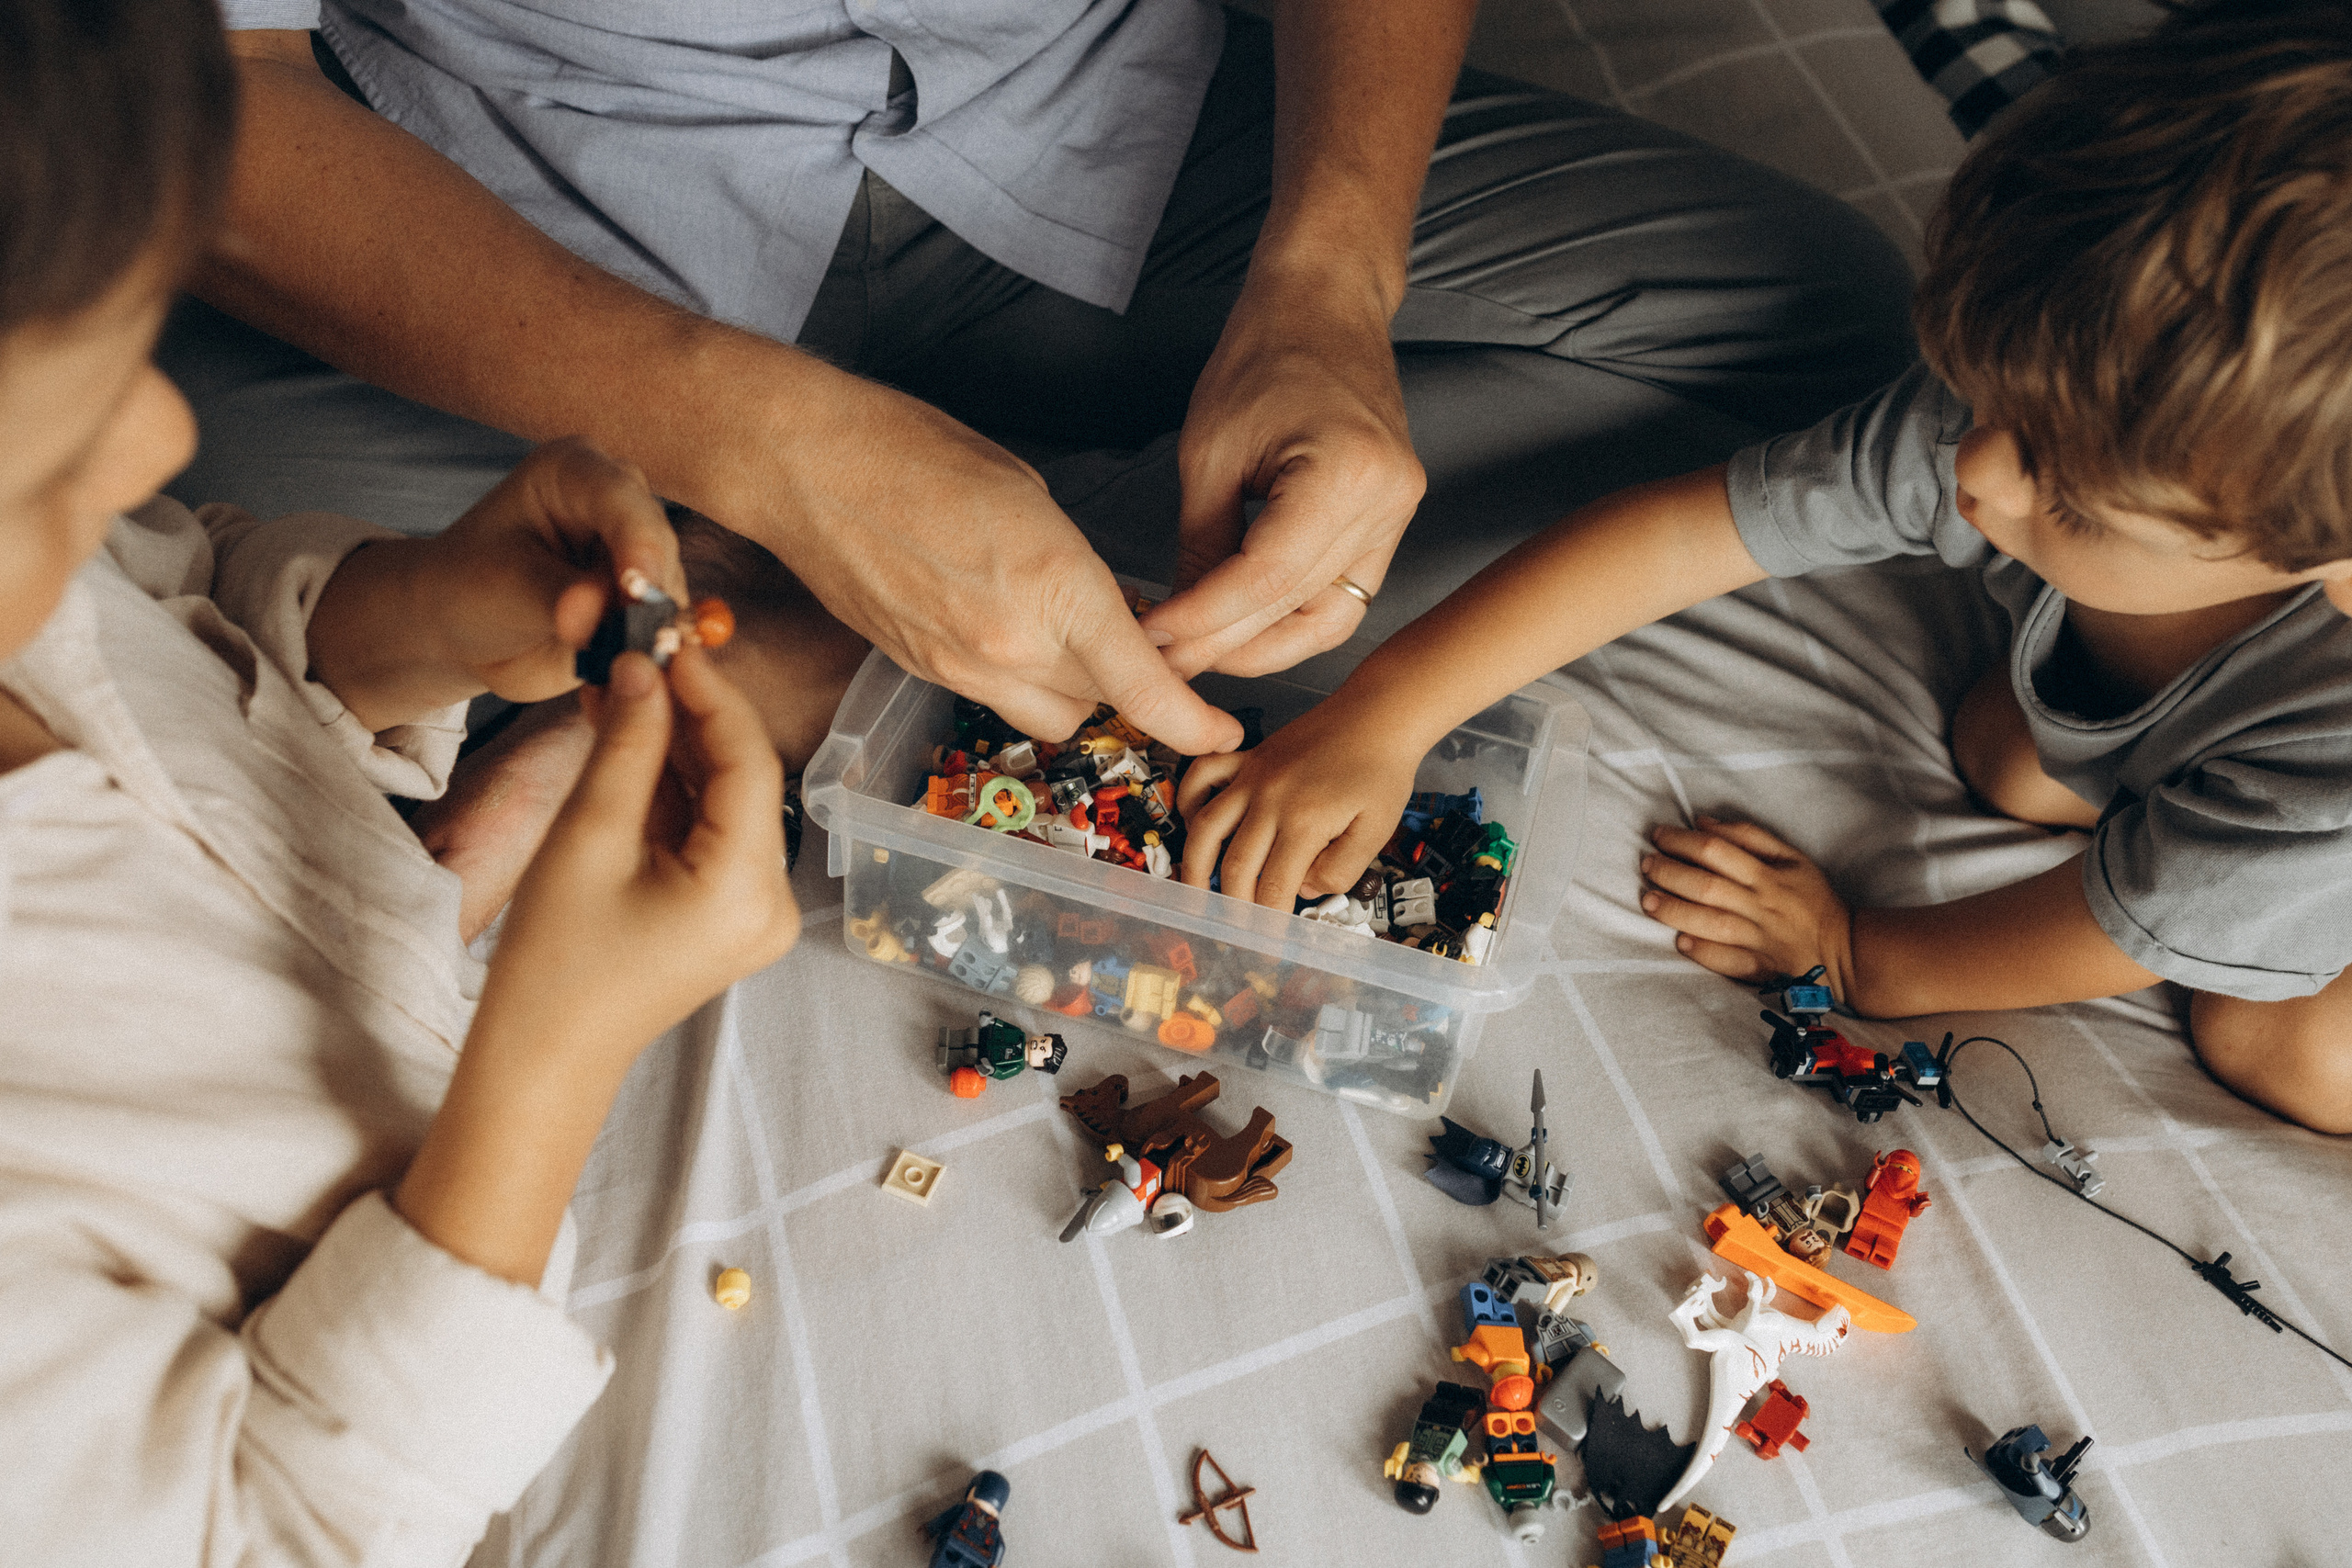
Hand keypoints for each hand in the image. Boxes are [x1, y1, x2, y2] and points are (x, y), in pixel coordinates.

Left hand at [308, 438, 687, 730]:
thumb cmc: (470, 589)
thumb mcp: (503, 587)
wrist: (464, 629)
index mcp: (576, 471)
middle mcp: (619, 503)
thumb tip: (600, 614)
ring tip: (603, 656)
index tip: (640, 589)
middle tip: (624, 639)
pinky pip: (668, 627)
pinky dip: (650, 649)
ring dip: (648, 630)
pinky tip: (617, 664)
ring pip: (670, 591)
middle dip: (646, 595)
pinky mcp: (649, 599)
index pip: (622, 498)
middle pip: (658, 545)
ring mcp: (638, 552)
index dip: (639, 543)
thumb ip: (558, 598)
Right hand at [478, 644, 799, 1056]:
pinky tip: (630, 739)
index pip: (747, 762)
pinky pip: (710, 832)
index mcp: (748, 888)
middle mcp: (772, 901)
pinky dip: (672, 790)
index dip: (709, 693)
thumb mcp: (587, 837)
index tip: (667, 641)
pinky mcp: (729, 913)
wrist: (546, 1058)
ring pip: (723, 801)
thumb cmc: (555, 964)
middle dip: (689, 715)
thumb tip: (644, 669)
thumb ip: (628, 746)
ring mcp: (755, 911)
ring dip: (675, 746)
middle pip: (740, 779)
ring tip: (621, 686)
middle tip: (639, 653)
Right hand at [742, 375, 1241, 754]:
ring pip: (1047, 713)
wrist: (801, 466)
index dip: (1193, 723)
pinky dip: (1014, 675)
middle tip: (1128, 635)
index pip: (1143, 687)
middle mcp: (1008, 646)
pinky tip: (999, 621)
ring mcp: (958, 668)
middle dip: (1124, 682)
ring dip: (1070, 686)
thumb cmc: (911, 450)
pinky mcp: (919, 672)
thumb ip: (1076, 567)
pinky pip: (991, 697)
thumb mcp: (1028, 493)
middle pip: (1101, 705)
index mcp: (1053, 588)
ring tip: (1056, 627)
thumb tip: (1105, 606)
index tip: (1224, 732)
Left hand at [1141, 266, 1423, 678]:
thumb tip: (1177, 626)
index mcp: (1346, 473)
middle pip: (1298, 605)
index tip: (1153, 642)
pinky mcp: (1389, 521)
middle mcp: (1388, 502)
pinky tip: (1242, 628)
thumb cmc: (1265, 355)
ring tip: (1200, 653)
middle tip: (1165, 662)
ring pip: (1329, 617)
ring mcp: (1398, 515)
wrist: (1324, 305)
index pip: (1267, 578)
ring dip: (1262, 645)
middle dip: (1226, 644)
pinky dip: (1291, 618)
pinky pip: (1343, 594)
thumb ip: (1200, 547)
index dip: (1206, 621)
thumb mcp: (1209, 452)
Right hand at [1177, 690, 1417, 908]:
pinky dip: (1190, 800)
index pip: (1274, 885)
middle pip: (1236, 865)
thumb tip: (1303, 888)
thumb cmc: (1382, 772)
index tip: (1268, 940)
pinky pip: (1202, 776)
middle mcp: (1269, 799)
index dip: (1269, 919)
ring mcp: (1252, 775)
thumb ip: (1341, 869)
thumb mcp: (1377, 830)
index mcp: (1304, 822)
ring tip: (1194, 891)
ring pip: (1206, 827)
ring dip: (1196, 864)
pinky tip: (1194, 823)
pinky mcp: (1248, 757)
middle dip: (1234, 904)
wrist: (1378, 715)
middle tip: (1237, 926)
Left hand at [1639, 815, 1857, 997]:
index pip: (1717, 851)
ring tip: (1648, 901)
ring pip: (1711, 923)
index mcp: (1768, 875)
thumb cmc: (1810, 898)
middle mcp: (1761, 905)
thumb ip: (1749, 837)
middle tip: (1647, 865)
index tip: (1659, 836)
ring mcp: (1760, 938)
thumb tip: (1703, 823)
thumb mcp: (1792, 858)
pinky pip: (1728, 961)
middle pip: (1707, 887)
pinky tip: (1680, 942)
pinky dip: (1703, 952)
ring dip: (1675, 911)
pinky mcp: (1759, 967)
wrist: (1842, 950)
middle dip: (1670, 873)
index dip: (1682, 841)